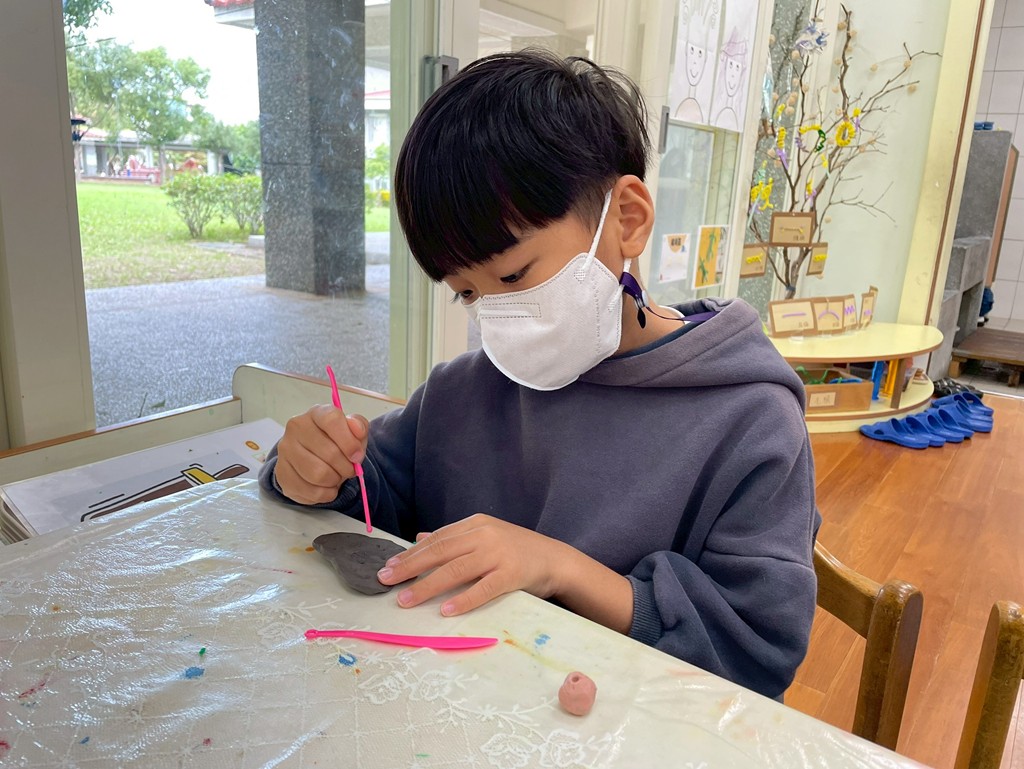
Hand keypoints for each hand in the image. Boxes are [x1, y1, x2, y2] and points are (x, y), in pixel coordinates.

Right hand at [274, 404, 368, 504]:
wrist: (313, 456)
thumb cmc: (336, 441)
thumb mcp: (353, 431)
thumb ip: (359, 427)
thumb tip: (357, 429)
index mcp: (316, 413)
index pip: (332, 420)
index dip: (349, 441)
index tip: (357, 456)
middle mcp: (296, 427)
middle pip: (329, 453)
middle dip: (346, 467)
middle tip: (348, 469)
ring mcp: (285, 450)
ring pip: (318, 474)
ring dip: (335, 481)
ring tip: (336, 477)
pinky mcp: (282, 473)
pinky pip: (310, 491)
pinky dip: (324, 494)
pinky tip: (325, 486)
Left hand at [375, 514, 571, 616]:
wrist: (556, 559)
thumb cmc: (516, 550)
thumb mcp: (484, 537)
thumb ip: (455, 539)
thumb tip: (420, 538)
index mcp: (475, 524)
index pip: (437, 539)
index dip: (411, 553)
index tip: (389, 566)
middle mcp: (484, 535)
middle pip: (441, 551)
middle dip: (410, 566)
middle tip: (385, 580)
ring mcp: (499, 554)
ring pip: (456, 569)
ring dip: (428, 585)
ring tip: (406, 600)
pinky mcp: (512, 574)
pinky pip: (484, 588)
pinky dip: (464, 599)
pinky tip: (446, 610)